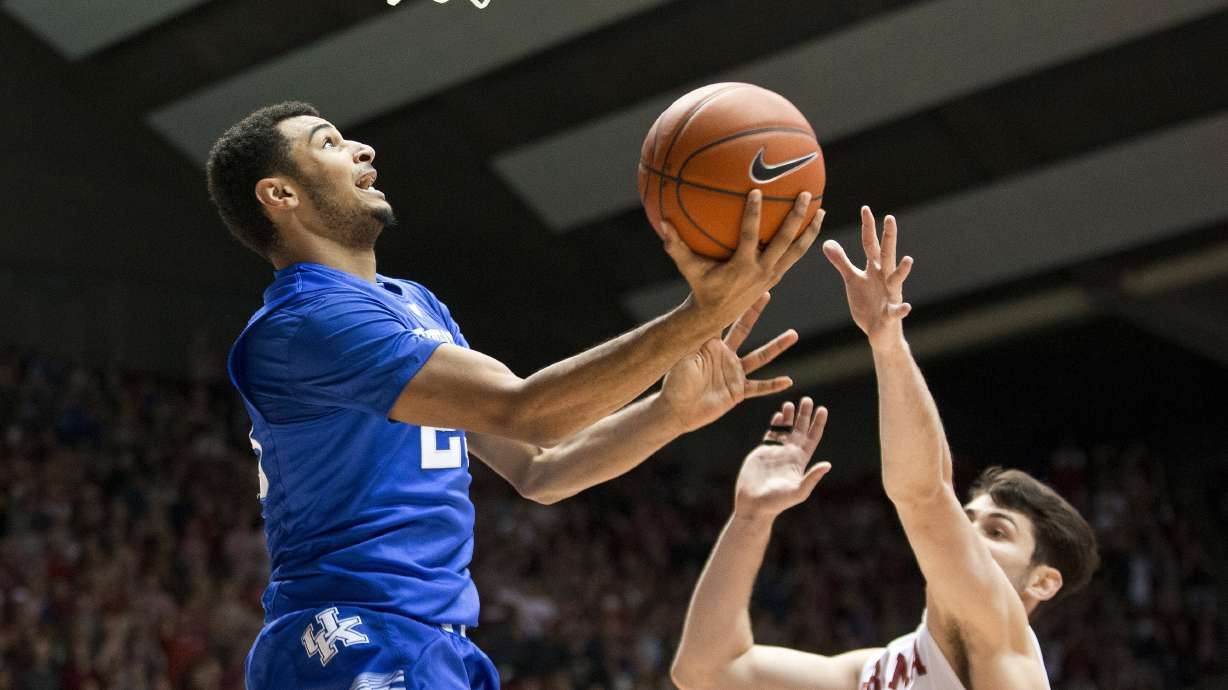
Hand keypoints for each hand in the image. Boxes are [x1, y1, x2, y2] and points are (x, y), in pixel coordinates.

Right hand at [654, 190, 823, 329]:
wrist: (715, 315)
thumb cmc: (700, 287)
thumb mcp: (688, 268)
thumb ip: (676, 246)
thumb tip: (663, 222)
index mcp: (742, 266)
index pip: (750, 236)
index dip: (753, 214)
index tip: (757, 191)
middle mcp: (761, 270)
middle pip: (784, 241)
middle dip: (796, 218)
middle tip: (805, 195)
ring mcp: (771, 275)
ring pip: (797, 252)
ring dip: (810, 232)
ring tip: (821, 211)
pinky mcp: (775, 277)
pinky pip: (794, 257)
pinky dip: (804, 243)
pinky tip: (810, 227)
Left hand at [659, 293, 796, 432]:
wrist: (676, 409)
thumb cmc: (675, 381)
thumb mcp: (683, 354)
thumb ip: (694, 336)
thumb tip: (697, 312)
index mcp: (710, 343)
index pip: (723, 318)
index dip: (732, 302)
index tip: (740, 282)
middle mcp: (725, 354)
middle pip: (744, 328)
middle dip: (755, 310)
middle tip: (767, 291)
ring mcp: (733, 372)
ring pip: (760, 356)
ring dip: (777, 346)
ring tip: (793, 334)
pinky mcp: (738, 391)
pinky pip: (759, 387)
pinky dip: (773, 385)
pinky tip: (788, 381)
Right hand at [734, 397, 831, 519]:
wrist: (754, 505)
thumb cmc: (777, 502)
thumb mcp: (799, 490)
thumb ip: (812, 477)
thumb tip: (828, 465)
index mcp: (800, 460)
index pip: (812, 437)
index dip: (818, 423)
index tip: (822, 409)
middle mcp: (790, 454)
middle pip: (800, 429)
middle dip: (804, 415)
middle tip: (807, 399)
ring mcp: (776, 452)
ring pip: (785, 429)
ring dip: (789, 417)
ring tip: (791, 403)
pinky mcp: (762, 452)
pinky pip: (771, 435)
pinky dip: (775, 424)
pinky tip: (778, 415)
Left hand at [822, 206, 913, 349]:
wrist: (879, 332)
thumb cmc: (868, 303)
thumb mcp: (853, 280)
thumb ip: (842, 262)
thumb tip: (826, 242)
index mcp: (874, 269)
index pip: (869, 244)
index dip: (867, 227)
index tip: (865, 208)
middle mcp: (885, 278)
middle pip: (886, 254)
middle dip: (888, 237)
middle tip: (890, 218)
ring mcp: (890, 295)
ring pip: (897, 280)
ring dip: (903, 271)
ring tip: (908, 260)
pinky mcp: (891, 314)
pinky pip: (898, 311)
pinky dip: (902, 309)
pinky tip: (906, 307)